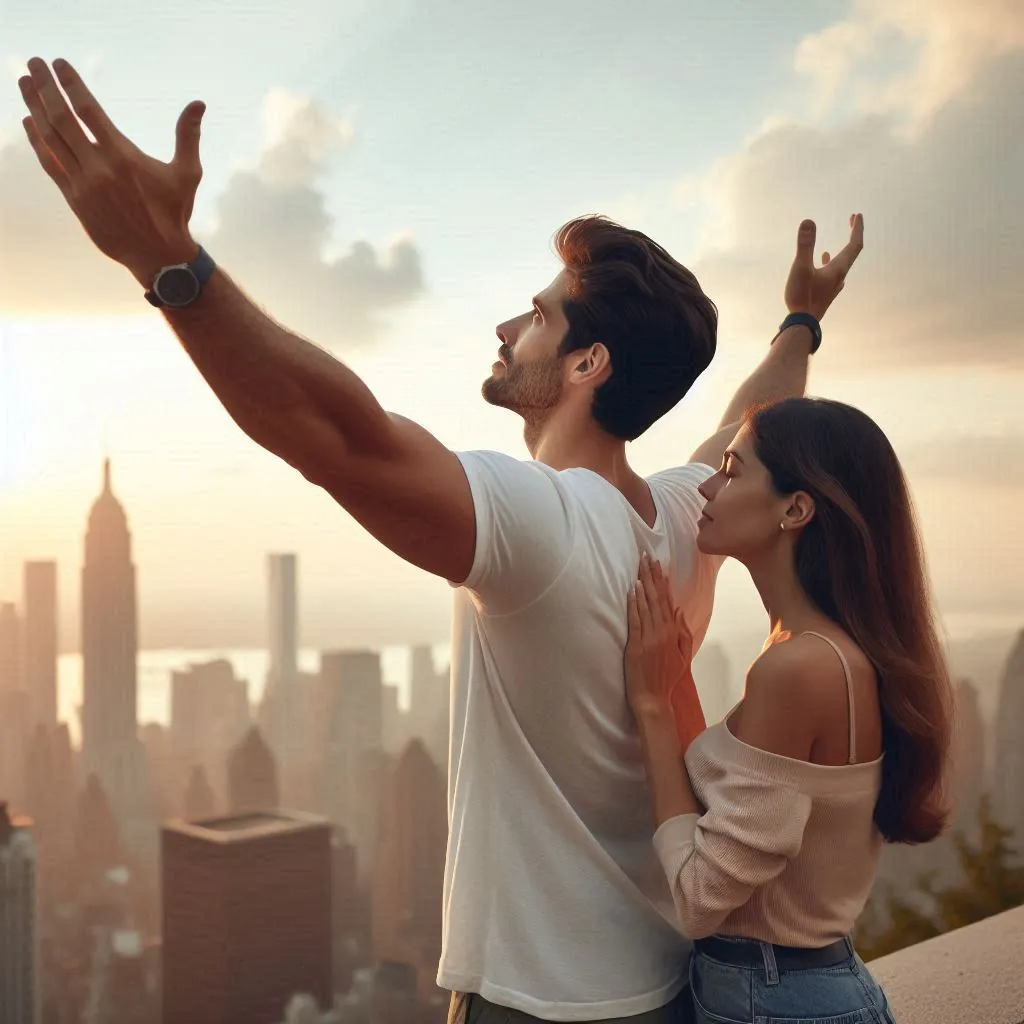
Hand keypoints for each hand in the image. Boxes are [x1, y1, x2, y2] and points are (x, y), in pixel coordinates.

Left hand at [18, 57, 203, 285]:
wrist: (159, 257)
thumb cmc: (175, 213)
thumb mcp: (187, 174)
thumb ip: (188, 136)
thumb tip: (199, 103)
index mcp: (124, 156)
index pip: (88, 110)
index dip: (70, 84)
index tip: (58, 63)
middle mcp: (99, 168)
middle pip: (61, 118)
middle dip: (45, 87)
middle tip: (33, 63)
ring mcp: (83, 185)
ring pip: (50, 138)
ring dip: (33, 107)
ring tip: (24, 83)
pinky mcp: (74, 201)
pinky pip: (49, 164)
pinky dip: (36, 141)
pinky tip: (28, 122)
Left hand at [625, 554, 693, 721]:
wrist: (653, 699)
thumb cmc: (666, 678)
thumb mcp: (682, 657)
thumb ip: (683, 633)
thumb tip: (679, 610)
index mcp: (673, 633)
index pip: (667, 601)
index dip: (663, 582)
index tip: (659, 565)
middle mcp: (663, 633)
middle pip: (656, 598)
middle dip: (651, 576)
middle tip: (646, 556)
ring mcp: (649, 639)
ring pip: (646, 605)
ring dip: (643, 584)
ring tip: (639, 565)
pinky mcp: (636, 646)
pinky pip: (635, 620)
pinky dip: (634, 604)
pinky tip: (632, 589)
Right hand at [784, 213, 864, 321]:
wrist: (801, 324)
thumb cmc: (802, 297)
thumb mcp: (801, 268)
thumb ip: (805, 245)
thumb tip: (808, 221)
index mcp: (838, 269)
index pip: (854, 245)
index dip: (857, 229)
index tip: (858, 215)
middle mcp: (839, 276)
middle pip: (852, 252)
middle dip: (853, 234)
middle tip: (853, 220)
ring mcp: (833, 286)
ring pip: (842, 263)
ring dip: (843, 248)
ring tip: (842, 238)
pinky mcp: (825, 292)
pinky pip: (832, 273)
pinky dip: (830, 262)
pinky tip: (823, 260)